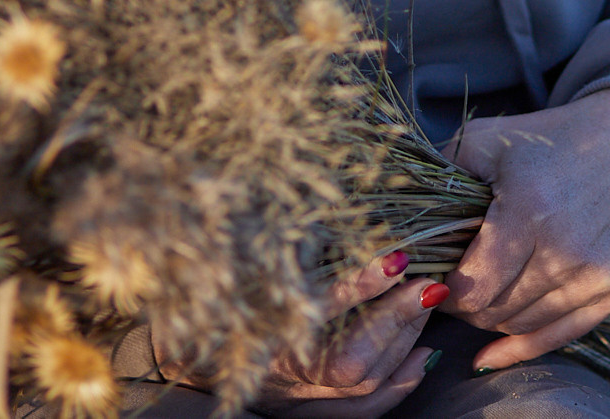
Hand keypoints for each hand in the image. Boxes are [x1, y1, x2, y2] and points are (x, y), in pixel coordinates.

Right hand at [175, 251, 444, 417]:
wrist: (181, 356)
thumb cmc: (210, 293)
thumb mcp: (242, 257)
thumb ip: (284, 240)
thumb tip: (332, 212)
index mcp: (259, 328)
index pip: (319, 311)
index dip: (361, 286)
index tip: (396, 258)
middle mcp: (279, 371)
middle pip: (352, 361)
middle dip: (396, 320)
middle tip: (428, 280)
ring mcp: (295, 398)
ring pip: (363, 385)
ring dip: (403, 343)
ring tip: (425, 301)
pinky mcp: (305, 411)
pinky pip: (363, 410)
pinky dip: (399, 382)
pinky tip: (421, 352)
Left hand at [440, 90, 609, 373]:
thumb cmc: (551, 138)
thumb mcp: (487, 139)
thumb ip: (439, 171)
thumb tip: (398, 214)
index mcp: (530, 210)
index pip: (471, 287)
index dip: (441, 290)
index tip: (429, 277)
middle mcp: (567, 250)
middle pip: (494, 311)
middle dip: (462, 306)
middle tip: (447, 288)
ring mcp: (597, 275)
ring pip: (522, 325)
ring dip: (490, 320)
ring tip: (474, 299)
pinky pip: (561, 336)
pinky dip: (522, 348)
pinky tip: (491, 355)